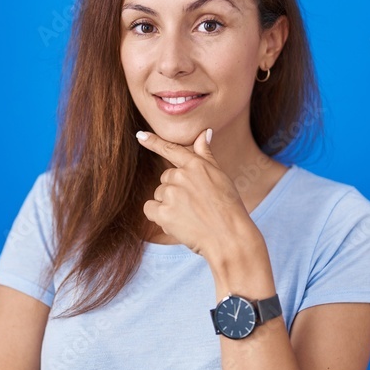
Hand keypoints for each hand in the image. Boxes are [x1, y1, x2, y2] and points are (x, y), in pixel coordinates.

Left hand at [135, 128, 254, 260]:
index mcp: (196, 165)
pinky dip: (159, 217)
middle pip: (166, 179)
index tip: (140, 135)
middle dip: (175, 191)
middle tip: (195, 206)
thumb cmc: (229, 207)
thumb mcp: (221, 176)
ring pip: (159, 195)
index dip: (154, 142)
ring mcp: (171, 194)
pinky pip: (150, 209)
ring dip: (169, 206)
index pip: (171, 150)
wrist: (229, 237)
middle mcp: (181, 176)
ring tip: (190, 217)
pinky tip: (177, 224)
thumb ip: (206, 155)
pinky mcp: (164, 213)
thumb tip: (205, 132)